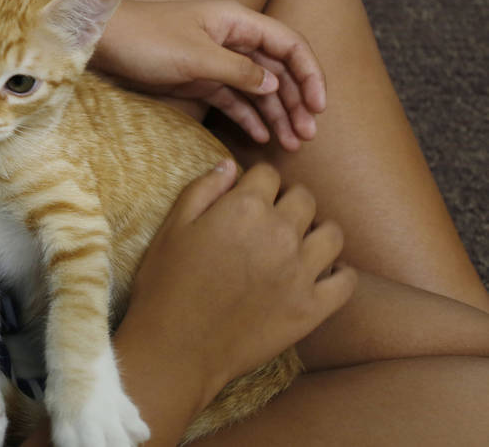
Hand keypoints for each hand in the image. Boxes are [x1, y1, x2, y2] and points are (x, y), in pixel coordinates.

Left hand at [94, 0, 325, 150]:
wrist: (102, 43)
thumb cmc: (146, 39)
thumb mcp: (195, 57)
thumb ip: (238, 71)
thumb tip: (274, 86)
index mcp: (237, 21)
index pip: (289, 44)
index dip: (310, 74)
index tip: (319, 106)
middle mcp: (233, 39)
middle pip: (279, 70)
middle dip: (297, 102)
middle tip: (308, 135)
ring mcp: (217, 60)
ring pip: (259, 89)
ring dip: (277, 115)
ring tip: (292, 145)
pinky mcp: (200, 79)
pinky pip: (233, 99)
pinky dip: (249, 117)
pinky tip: (262, 138)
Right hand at [117, 161, 355, 408]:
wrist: (176, 347)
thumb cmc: (166, 285)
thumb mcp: (172, 227)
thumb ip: (203, 189)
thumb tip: (230, 165)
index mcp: (244, 209)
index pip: (268, 174)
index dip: (256, 181)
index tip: (248, 193)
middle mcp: (280, 233)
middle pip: (304, 198)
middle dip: (287, 201)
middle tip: (270, 218)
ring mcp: (301, 272)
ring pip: (332, 233)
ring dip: (316, 231)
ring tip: (299, 241)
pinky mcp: (312, 308)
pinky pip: (346, 280)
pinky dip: (339, 273)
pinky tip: (321, 272)